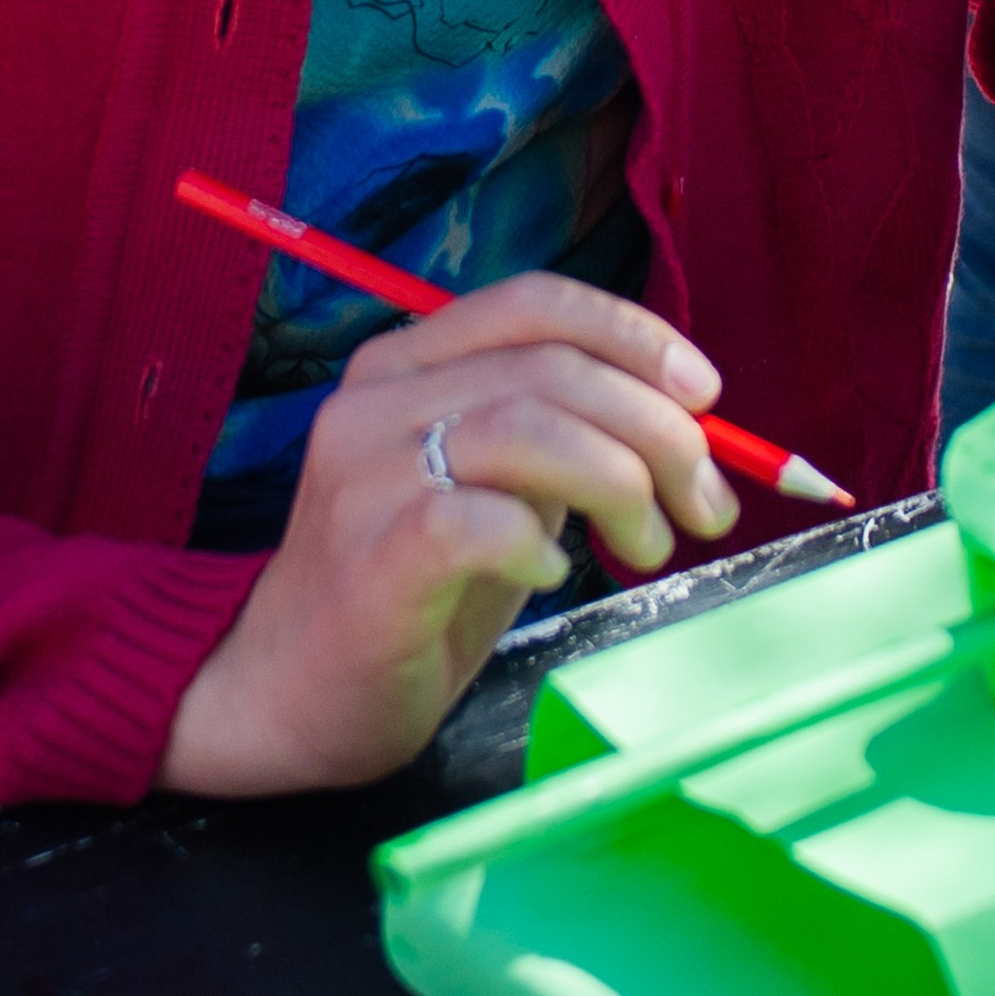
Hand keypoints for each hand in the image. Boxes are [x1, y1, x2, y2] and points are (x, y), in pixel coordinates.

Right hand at [159, 277, 739, 793]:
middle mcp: (377, 398)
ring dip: (621, 484)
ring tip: (646, 547)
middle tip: (705, 504)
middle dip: (660, 430)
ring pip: (529, 426)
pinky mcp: (369, 556)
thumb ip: (563, 437)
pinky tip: (552, 572)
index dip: (634, 335)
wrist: (289, 693)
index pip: (534, 303)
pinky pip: (481, 520)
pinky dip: (540, 543)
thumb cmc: (413, 591)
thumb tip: (685, 419)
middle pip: (552, 367)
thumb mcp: (496, 488)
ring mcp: (364, 474)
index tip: (706, 396)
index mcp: (407, 363)